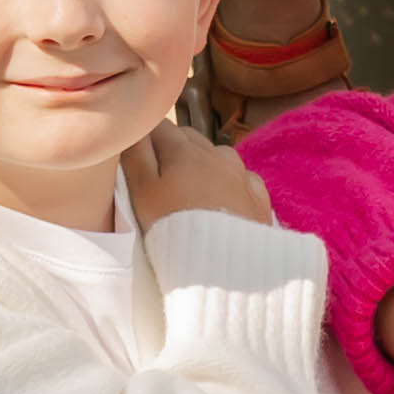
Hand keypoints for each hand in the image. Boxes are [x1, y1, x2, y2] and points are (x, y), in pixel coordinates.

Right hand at [126, 117, 271, 231]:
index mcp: (184, 150)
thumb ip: (135, 155)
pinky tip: (222, 202)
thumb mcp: (141, 191)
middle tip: (159, 178)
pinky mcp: (260, 198)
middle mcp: (217, 154)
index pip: (159, 127)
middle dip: (173, 149)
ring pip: (218, 157)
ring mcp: (242, 175)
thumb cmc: (172, 227)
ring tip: (190, 193)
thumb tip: (133, 128)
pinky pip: (242, 180)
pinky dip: (230, 185)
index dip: (145, 139)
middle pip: (189, 139)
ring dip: (203, 166)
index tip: (137, 158)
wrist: (223, 266)